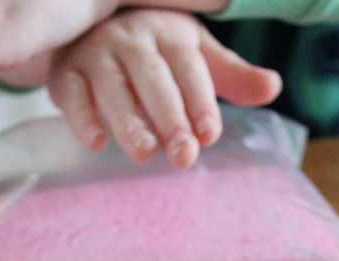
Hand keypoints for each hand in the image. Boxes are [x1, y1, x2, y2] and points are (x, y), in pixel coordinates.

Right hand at [48, 10, 281, 168]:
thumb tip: (273, 87)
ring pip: (113, 89)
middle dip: (170, 119)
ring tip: (145, 155)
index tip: (210, 135)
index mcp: (167, 34)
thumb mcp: (193, 56)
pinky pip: (72, 95)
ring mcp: (95, 55)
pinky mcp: (65, 74)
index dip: (200, 102)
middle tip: (184, 156)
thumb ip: (230, 76)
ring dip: (129, 122)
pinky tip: (97, 144)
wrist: (87, 26)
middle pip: (153, 81)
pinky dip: (82, 118)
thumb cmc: (153, 51)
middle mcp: (130, 39)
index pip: (188, 69)